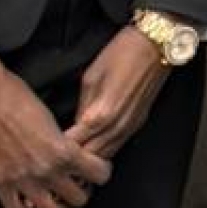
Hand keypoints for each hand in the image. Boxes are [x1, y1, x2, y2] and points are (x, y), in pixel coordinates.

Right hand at [0, 53, 112, 207]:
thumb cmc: (18, 98)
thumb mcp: (52, 119)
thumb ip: (64, 143)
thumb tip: (72, 156)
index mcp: (64, 150)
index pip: (100, 174)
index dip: (101, 171)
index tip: (96, 168)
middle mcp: (46, 170)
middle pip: (79, 199)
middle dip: (82, 191)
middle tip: (76, 183)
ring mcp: (22, 180)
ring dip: (58, 206)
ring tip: (56, 196)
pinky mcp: (0, 184)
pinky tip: (29, 200)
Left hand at [68, 23, 169, 159]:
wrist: (156, 46)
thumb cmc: (123, 53)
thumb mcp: (91, 77)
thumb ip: (82, 105)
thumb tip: (77, 123)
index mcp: (101, 114)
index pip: (75, 145)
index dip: (61, 149)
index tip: (50, 149)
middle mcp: (117, 126)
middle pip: (90, 156)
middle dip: (75, 160)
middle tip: (60, 158)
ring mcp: (130, 126)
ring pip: (106, 156)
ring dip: (91, 158)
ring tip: (76, 158)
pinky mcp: (138, 123)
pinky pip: (118, 146)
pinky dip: (105, 151)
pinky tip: (96, 147)